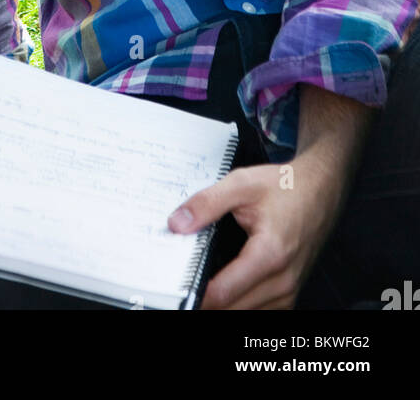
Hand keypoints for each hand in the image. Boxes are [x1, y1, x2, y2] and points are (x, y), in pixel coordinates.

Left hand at [167, 152, 340, 309]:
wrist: (321, 189)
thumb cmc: (287, 186)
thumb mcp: (242, 183)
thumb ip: (207, 203)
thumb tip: (178, 224)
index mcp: (270, 254)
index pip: (225, 292)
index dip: (197, 294)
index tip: (179, 287)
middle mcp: (283, 280)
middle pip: (233, 309)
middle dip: (207, 300)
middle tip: (186, 284)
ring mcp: (289, 290)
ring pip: (246, 314)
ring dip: (224, 304)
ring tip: (203, 285)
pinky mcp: (289, 293)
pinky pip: (260, 311)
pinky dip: (240, 305)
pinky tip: (227, 290)